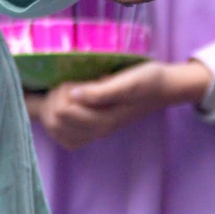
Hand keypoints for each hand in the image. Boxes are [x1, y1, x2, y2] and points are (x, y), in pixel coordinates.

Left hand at [31, 58, 213, 149]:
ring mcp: (93, 132)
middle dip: (51, 100)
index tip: (71, 79)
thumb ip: (102, 91)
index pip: (62, 112)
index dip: (58, 93)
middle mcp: (95, 131)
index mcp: (102, 120)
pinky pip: (63, 134)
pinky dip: (54, 119)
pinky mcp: (92, 128)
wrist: (164, 89)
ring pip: (54, 130)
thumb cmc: (148, 81)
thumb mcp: (129, 82)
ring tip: (64, 91)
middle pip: (53, 123)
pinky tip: (60, 103)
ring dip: (50, 109)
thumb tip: (74, 94)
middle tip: (67, 83)